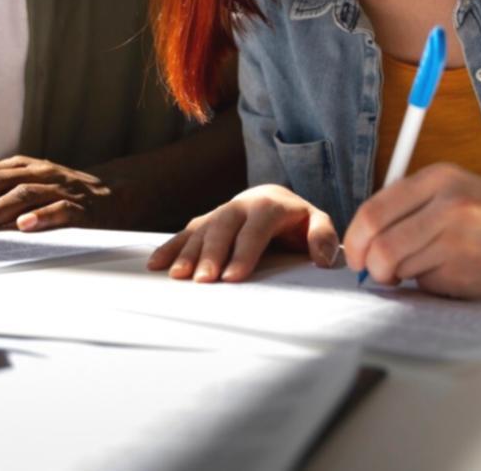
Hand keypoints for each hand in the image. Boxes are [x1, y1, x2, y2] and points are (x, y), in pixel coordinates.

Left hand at [0, 155, 118, 233]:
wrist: (117, 196)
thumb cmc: (61, 198)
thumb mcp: (24, 190)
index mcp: (19, 167)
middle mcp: (37, 172)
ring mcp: (60, 187)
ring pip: (20, 195)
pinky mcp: (82, 207)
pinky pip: (60, 210)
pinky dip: (41, 217)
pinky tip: (24, 227)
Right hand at [145, 184, 337, 282]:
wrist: (275, 199)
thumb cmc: (297, 220)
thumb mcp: (318, 222)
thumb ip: (323, 236)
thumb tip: (323, 259)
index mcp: (269, 203)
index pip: (255, 229)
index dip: (243, 253)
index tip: (233, 278)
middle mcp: (240, 204)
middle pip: (222, 228)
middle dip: (211, 255)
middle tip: (203, 281)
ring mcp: (220, 212)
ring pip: (201, 230)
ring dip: (187, 252)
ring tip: (178, 277)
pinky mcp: (207, 220)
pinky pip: (186, 232)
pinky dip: (171, 247)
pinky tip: (156, 264)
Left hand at [342, 163, 480, 297]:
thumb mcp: (457, 192)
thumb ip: (412, 207)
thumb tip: (364, 239)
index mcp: (437, 178)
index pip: (372, 210)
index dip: (355, 239)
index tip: (355, 255)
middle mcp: (445, 202)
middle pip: (377, 242)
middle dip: (369, 265)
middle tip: (378, 274)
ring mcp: (456, 236)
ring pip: (397, 265)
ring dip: (403, 276)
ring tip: (431, 269)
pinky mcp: (467, 268)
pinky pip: (426, 283)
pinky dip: (431, 285)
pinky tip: (457, 275)